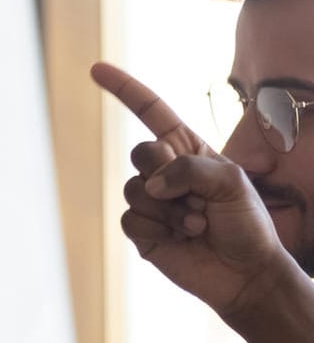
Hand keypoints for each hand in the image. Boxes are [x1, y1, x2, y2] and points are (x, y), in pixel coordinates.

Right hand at [93, 62, 294, 317]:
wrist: (244, 273)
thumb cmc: (247, 224)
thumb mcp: (232, 182)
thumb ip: (189, 169)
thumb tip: (151, 184)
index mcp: (189, 150)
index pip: (151, 112)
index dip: (124, 89)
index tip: (96, 69)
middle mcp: (166, 173)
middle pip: (140, 152)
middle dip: (164, 171)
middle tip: (193, 195)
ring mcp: (151, 202)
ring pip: (133, 189)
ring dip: (168, 209)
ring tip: (196, 224)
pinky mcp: (142, 231)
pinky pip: (129, 218)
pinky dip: (156, 227)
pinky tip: (181, 237)